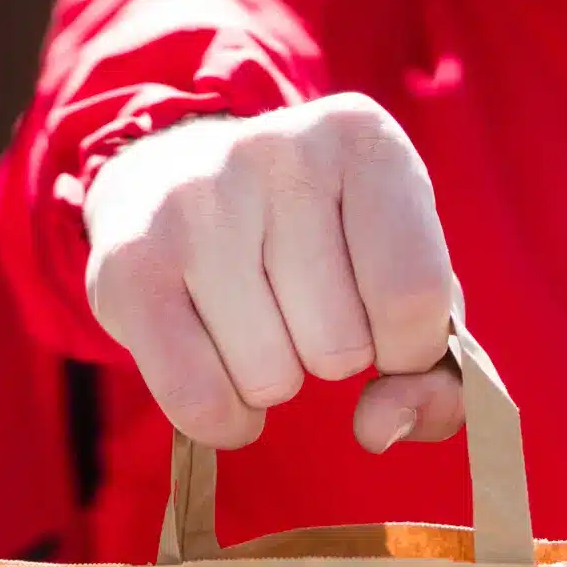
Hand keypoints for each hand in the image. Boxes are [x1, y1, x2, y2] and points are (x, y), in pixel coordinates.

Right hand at [83, 94, 464, 450]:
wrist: (172, 176)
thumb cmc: (318, 242)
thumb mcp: (399, 276)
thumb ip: (437, 371)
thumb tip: (381, 427)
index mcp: (364, 140)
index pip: (414, 296)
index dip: (408, 347)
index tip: (382, 325)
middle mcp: (277, 150)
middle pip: (341, 347)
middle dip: (332, 359)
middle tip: (301, 310)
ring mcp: (195, 203)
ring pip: (271, 379)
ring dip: (274, 383)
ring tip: (256, 324)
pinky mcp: (129, 266)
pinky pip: (198, 399)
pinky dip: (223, 419)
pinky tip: (222, 377)